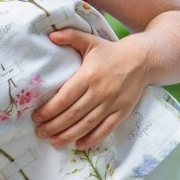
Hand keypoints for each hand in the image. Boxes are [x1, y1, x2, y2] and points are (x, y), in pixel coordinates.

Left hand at [32, 29, 146, 148]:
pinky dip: (91, 139)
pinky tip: (79, 145)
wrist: (142, 59)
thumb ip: (70, 36)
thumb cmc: (111, 51)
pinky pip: (105, 129)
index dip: (49, 110)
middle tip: (40, 132)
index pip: (65, 98)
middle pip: (72, 114)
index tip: (37, 117)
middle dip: (53, 126)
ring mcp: (112, 104)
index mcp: (89, 75)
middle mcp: (99, 92)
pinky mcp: (122, 112)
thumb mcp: (90, 40)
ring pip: (86, 125)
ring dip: (68, 136)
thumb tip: (50, 35)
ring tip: (54, 142)